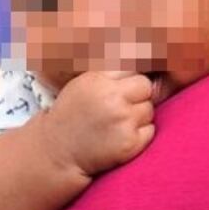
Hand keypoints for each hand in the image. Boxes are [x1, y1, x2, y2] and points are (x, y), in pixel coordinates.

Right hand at [40, 71, 154, 177]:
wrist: (58, 152)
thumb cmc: (72, 115)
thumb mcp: (83, 84)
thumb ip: (109, 73)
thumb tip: (140, 57)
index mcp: (98, 80)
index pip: (133, 67)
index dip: (130, 78)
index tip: (127, 86)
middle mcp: (112, 98)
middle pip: (145, 87)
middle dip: (138, 96)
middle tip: (121, 107)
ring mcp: (123, 121)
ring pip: (149, 109)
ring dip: (139, 116)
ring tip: (117, 123)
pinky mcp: (130, 143)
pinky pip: (150, 130)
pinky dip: (140, 134)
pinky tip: (120, 136)